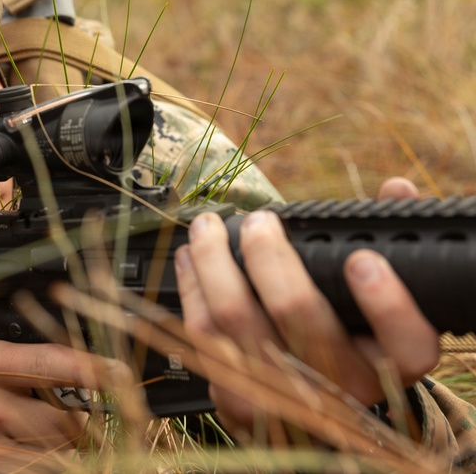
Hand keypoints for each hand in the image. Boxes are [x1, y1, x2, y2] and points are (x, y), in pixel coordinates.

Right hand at [0, 333, 128, 472]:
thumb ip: (22, 357)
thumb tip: (78, 362)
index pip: (47, 363)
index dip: (88, 366)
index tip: (119, 370)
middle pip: (62, 420)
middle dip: (78, 420)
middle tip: (78, 414)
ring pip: (54, 452)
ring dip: (64, 445)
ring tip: (46, 431)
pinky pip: (32, 469)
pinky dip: (42, 461)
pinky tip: (30, 448)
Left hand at [174, 177, 438, 437]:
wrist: (308, 407)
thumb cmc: (348, 334)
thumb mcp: (382, 299)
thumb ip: (395, 244)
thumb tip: (396, 189)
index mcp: (392, 363)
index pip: (407, 344)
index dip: (386, 303)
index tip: (362, 259)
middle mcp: (343, 388)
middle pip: (298, 312)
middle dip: (269, 253)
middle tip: (258, 222)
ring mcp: (286, 398)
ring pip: (236, 318)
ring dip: (214, 261)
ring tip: (206, 227)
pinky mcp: (238, 403)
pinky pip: (205, 336)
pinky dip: (192, 288)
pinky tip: (190, 258)